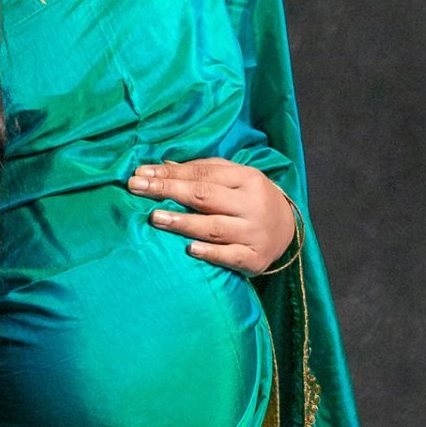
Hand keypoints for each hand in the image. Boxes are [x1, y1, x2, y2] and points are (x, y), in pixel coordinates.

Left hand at [128, 157, 298, 272]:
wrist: (288, 231)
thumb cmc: (250, 200)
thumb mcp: (234, 179)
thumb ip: (202, 171)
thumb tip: (163, 167)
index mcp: (247, 179)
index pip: (202, 175)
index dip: (169, 174)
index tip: (140, 173)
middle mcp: (252, 205)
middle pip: (204, 197)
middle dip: (168, 191)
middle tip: (137, 188)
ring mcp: (254, 233)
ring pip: (214, 227)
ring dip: (183, 223)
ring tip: (156, 218)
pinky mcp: (254, 259)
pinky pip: (229, 256)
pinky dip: (210, 253)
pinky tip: (190, 249)